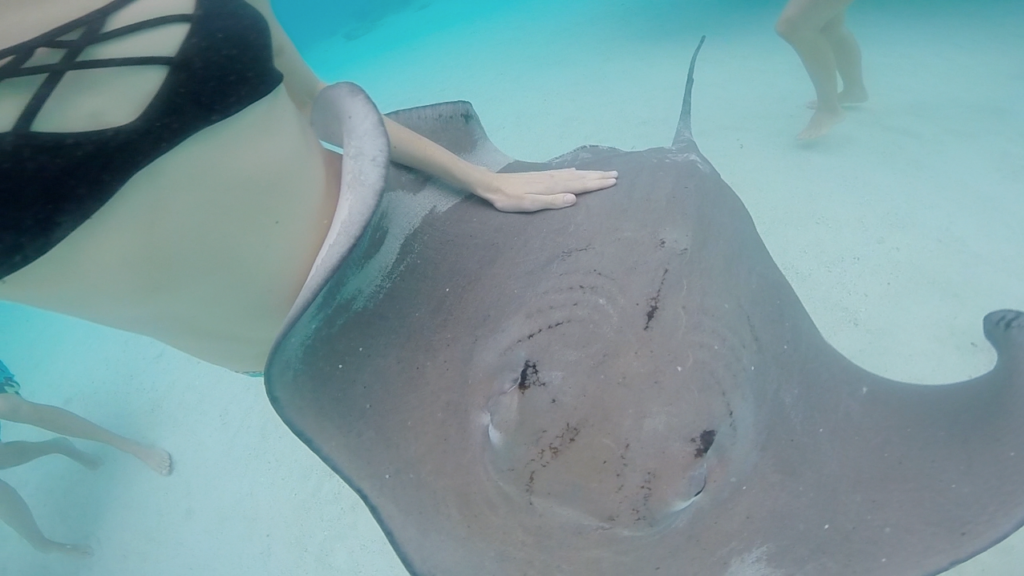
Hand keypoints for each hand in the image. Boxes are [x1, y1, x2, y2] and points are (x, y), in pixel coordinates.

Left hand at [471, 168, 617, 212]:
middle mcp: (553, 178)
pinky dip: (574, 171)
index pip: (580, 185)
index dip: (597, 184)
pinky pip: (563, 171)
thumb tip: (574, 199)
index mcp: (553, 187)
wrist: (492, 184)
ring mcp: (547, 175)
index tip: (613, 182)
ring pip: (574, 173)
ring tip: (603, 172)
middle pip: (580, 177)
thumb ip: (552, 202)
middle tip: (616, 174)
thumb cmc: (509, 199)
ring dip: (589, 172)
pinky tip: (576, 170)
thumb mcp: (529, 204)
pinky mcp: (540, 175)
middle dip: (598, 176)